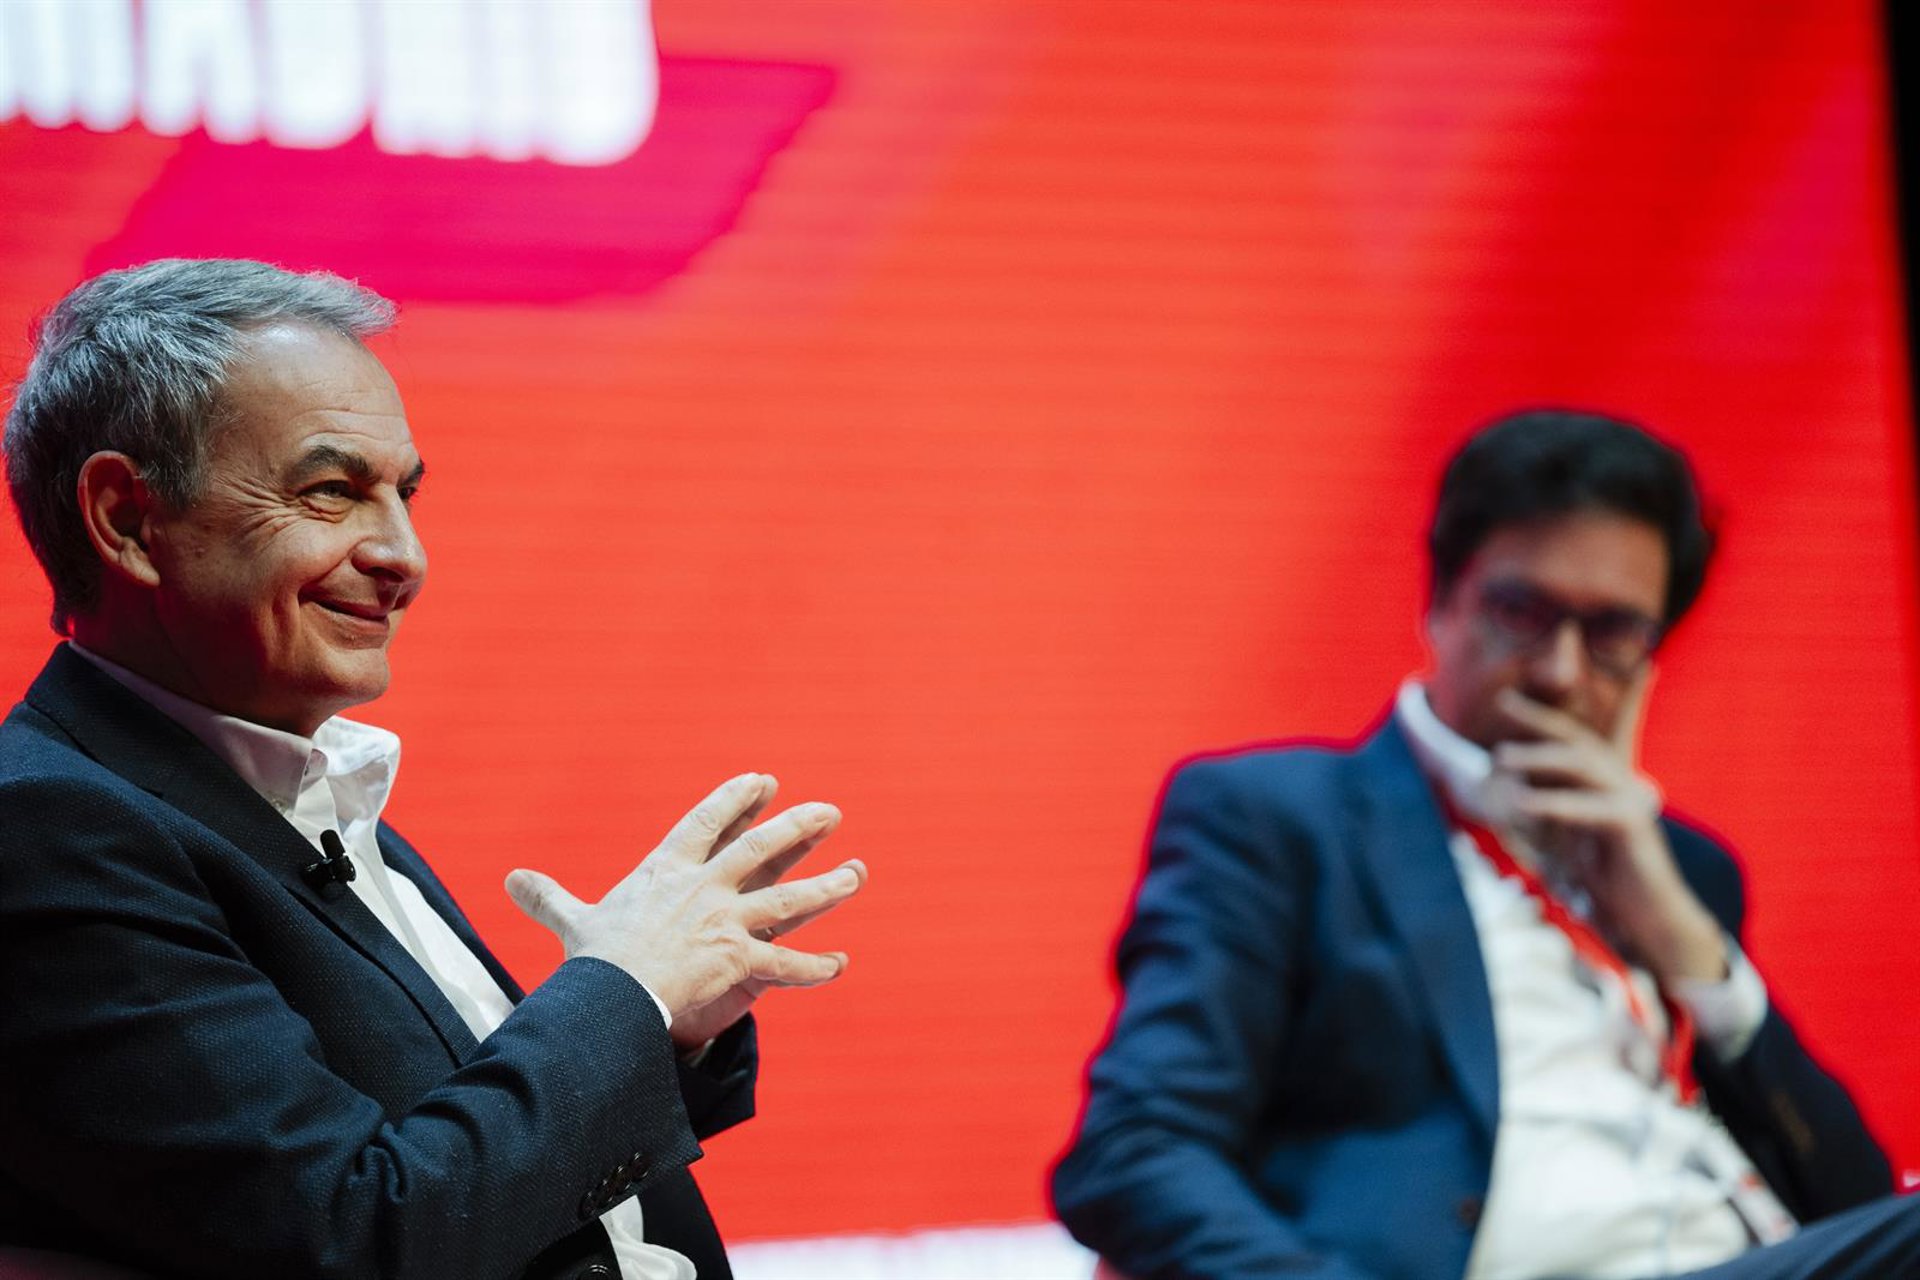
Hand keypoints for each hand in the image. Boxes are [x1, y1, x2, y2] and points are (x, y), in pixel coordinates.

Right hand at [505, 773, 866, 1047]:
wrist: (610, 998)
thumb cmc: (592, 961)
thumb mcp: (573, 921)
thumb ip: (549, 898)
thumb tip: (511, 880)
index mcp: (668, 871)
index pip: (708, 823)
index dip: (738, 800)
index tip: (765, 782)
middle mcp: (705, 888)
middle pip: (762, 849)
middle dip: (799, 827)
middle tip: (830, 812)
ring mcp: (727, 923)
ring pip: (790, 900)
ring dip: (828, 887)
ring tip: (857, 873)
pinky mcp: (740, 960)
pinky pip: (787, 965)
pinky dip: (815, 967)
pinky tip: (840, 964)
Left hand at [1487, 676, 1725, 985]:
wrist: (1646, 919)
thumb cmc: (1603, 880)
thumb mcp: (1561, 838)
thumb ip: (1537, 808)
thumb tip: (1496, 783)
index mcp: (1601, 783)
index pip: (1569, 739)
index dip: (1538, 716)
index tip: (1504, 697)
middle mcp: (1619, 783)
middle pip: (1577, 740)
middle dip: (1537, 721)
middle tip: (1501, 706)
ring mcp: (1629, 802)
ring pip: (1583, 765)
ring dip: (1539, 757)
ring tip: (1499, 758)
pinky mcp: (1634, 828)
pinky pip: (1593, 809)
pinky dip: (1557, 805)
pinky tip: (1525, 804)